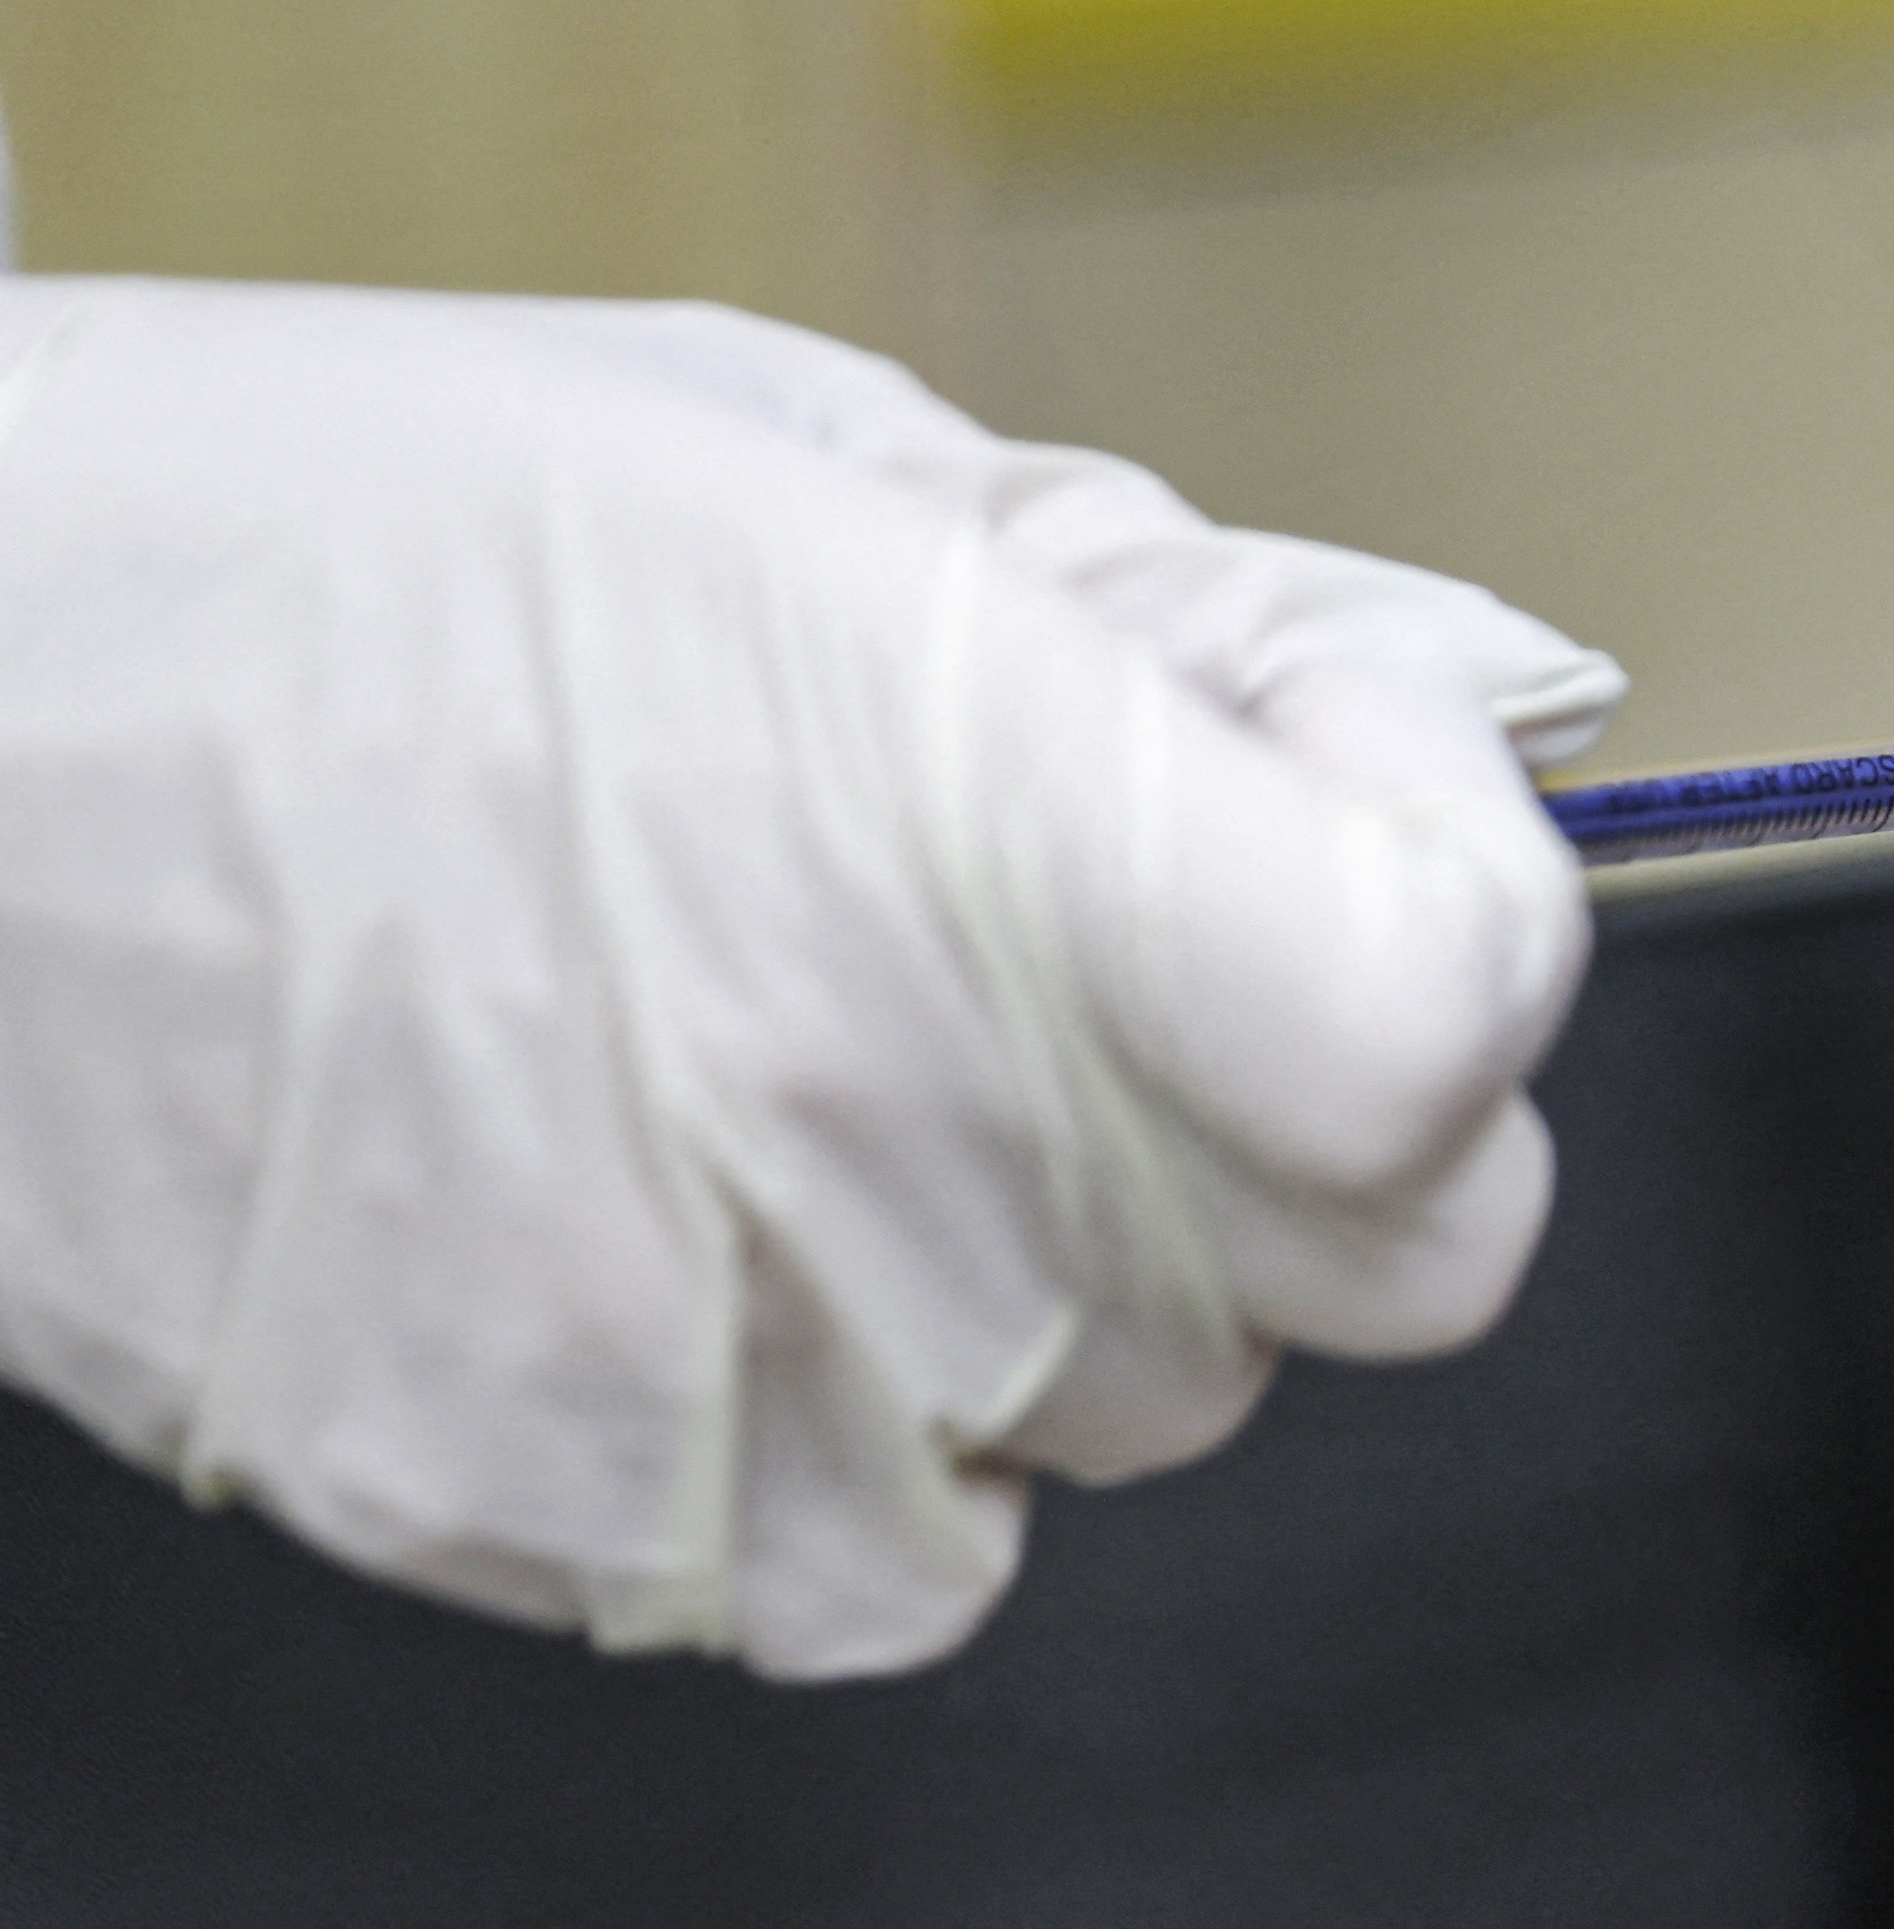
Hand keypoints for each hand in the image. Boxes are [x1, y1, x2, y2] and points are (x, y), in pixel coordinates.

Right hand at [0, 276, 1621, 1674]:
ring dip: (1108, 1237)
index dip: (1468, 894)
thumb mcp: (796, 461)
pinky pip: (914, 1547)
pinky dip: (899, 1412)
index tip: (1356, 796)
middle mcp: (897, 1129)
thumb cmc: (309, 531)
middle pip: (1397, 1255)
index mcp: (984, 825)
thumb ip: (1138, 614)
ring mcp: (737, 1353)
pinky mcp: (567, 1501)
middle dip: (1349, 1092)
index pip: (1454, 1016)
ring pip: (1162, 1398)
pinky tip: (744, 1210)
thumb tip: (1368, 704)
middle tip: (1165, 930)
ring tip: (866, 1030)